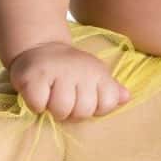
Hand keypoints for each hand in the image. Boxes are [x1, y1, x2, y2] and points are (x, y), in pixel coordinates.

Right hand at [8, 41, 131, 121]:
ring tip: (51, 96)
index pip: (107, 104)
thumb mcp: (94, 76)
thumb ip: (111, 90)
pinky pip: (39, 105)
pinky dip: (36, 105)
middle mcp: (80, 69)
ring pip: (61, 110)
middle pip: (83, 111)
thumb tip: (126, 97)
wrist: (40, 48)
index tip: (84, 97)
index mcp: (97, 71)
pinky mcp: (33, 76)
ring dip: (53, 109)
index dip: (95, 108)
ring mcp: (57, 71)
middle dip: (72, 111)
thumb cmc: (70, 69)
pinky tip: (38, 93)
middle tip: (64, 97)